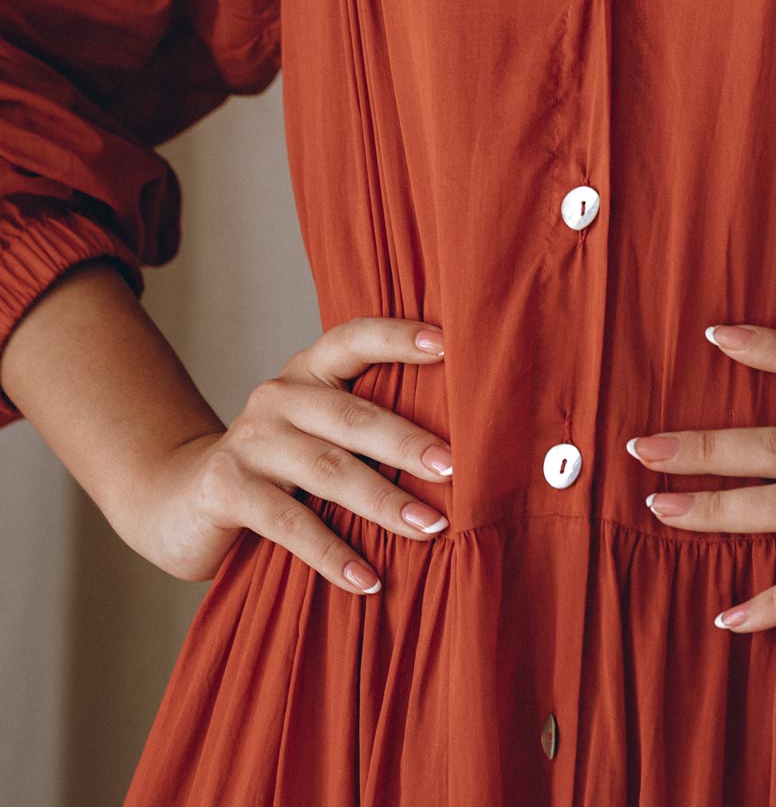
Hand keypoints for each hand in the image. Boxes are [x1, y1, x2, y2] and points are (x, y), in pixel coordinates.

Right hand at [123, 317, 453, 594]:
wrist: (179, 500)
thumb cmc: (277, 468)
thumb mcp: (317, 435)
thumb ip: (364, 429)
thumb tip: (455, 455)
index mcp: (309, 372)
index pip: (353, 339)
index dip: (398, 337)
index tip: (447, 345)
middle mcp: (279, 396)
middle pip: (352, 416)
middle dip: (407, 442)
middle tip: (454, 468)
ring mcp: (251, 441)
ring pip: (327, 470)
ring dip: (383, 502)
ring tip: (431, 528)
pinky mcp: (227, 489)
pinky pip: (290, 524)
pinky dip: (333, 555)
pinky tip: (368, 581)